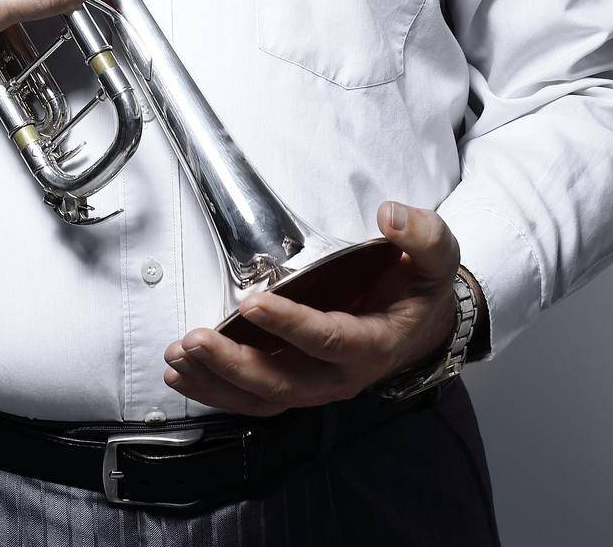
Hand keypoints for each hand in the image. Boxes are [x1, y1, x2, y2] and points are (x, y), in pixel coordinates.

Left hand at [163, 201, 460, 416]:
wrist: (423, 324)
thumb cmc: (420, 286)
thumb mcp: (434, 255)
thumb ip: (419, 234)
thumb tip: (389, 214)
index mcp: (373, 342)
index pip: (329, 339)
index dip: (291, 326)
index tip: (253, 303)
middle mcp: (342, 375)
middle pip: (285, 382)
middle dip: (236, 364)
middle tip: (196, 339)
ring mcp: (317, 385)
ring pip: (263, 397)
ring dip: (217, 382)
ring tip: (178, 358)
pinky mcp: (297, 384)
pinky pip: (254, 400)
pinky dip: (217, 391)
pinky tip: (184, 374)